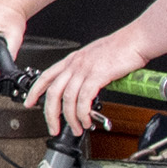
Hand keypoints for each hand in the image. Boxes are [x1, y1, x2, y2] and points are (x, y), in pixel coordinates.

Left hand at [28, 29, 149, 137]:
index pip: (46, 76)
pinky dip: (82, 113)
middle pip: (53, 92)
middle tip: (52, 127)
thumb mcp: (95, 58)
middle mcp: (75, 64)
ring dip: (70, 118)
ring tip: (76, 128)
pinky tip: (86, 120)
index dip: (35, 91)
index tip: (29, 103)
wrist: (137, 39)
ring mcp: (85, 69)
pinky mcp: (97, 75)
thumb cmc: (121, 48)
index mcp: (73, 60)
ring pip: (67, 99)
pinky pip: (83, 99)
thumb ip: (85, 72)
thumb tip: (84, 89)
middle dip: (50, 114)